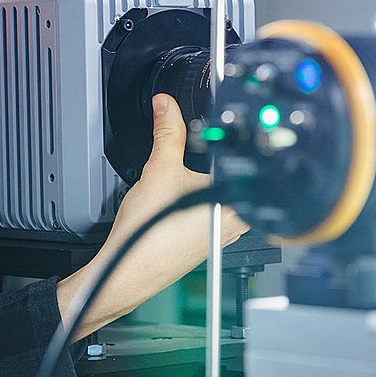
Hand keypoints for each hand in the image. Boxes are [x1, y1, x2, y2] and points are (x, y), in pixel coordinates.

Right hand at [56, 94, 246, 334]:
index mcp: (237, 202)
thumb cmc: (148, 234)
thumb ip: (167, 131)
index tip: (217, 126)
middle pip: (236, 175)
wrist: (129, 270)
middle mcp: (239, 221)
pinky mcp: (213, 240)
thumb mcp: (159, 169)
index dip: (233, 136)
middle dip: (214, 160)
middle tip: (192, 158)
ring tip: (181, 184)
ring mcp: (227, 233)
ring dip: (207, 181)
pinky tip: (179, 202)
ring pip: (225, 193)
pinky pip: (215, 209)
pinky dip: (200, 199)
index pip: (247, 158)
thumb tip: (167, 106)